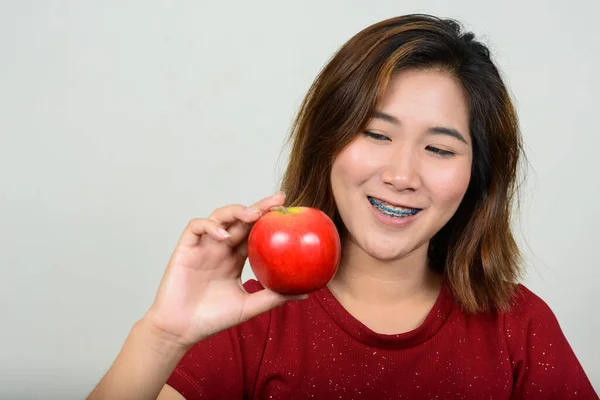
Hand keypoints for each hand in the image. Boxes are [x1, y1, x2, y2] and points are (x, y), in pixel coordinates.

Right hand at [143, 192, 304, 348]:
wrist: (181, 330)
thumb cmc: (213, 319)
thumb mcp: (249, 307)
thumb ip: (274, 297)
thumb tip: (307, 293)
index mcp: (236, 257)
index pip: (255, 232)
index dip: (270, 220)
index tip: (289, 212)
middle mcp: (221, 247)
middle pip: (241, 219)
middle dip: (259, 207)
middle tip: (279, 200)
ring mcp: (204, 246)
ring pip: (220, 216)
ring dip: (236, 211)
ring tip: (252, 215)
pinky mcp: (186, 248)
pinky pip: (196, 227)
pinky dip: (210, 226)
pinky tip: (223, 235)